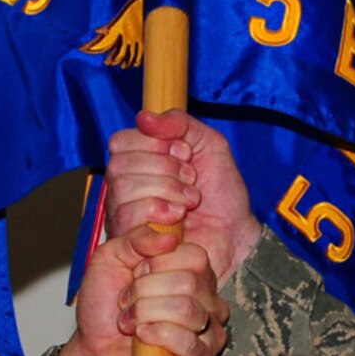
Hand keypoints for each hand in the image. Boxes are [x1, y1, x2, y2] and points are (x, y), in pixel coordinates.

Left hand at [61, 226, 226, 355]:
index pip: (195, 256)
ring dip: (145, 313)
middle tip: (128, 302)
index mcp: (192, 274)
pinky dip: (157, 335)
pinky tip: (142, 337)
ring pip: (188, 310)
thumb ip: (136, 238)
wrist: (92, 353)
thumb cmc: (105, 310)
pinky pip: (189, 343)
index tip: (135, 273)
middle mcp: (207, 302)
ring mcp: (208, 333)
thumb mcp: (110, 259)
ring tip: (130, 322)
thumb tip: (169, 237)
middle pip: (190, 282)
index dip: (158, 262)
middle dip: (145, 291)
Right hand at [107, 110, 261, 286]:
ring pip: (122, 187)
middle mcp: (124, 185)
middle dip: (164, 168)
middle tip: (191, 180)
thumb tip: (143, 117)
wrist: (234, 234)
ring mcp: (122, 213)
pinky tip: (178, 216)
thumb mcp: (209, 144)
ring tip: (190, 200)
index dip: (154, 144)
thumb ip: (180, 123)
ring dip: (166, 189)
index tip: (186, 154)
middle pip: (120, 164)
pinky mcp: (128, 238)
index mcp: (139, 160)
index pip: (121, 141)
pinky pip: (126, 214)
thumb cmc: (221, 193)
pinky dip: (158, 210)